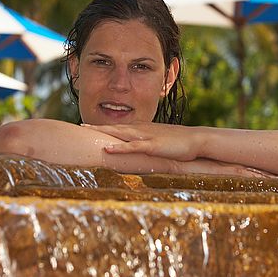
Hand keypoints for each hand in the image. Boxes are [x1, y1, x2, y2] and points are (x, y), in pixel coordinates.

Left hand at [84, 122, 203, 161]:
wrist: (197, 140)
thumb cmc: (180, 143)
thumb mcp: (161, 142)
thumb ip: (149, 145)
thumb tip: (141, 150)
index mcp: (143, 129)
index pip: (120, 127)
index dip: (104, 127)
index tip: (89, 127)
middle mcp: (142, 129)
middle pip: (115, 127)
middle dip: (97, 127)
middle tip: (80, 126)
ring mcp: (146, 136)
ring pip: (120, 133)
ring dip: (102, 132)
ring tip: (86, 131)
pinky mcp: (152, 146)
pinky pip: (132, 147)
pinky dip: (119, 147)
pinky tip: (107, 148)